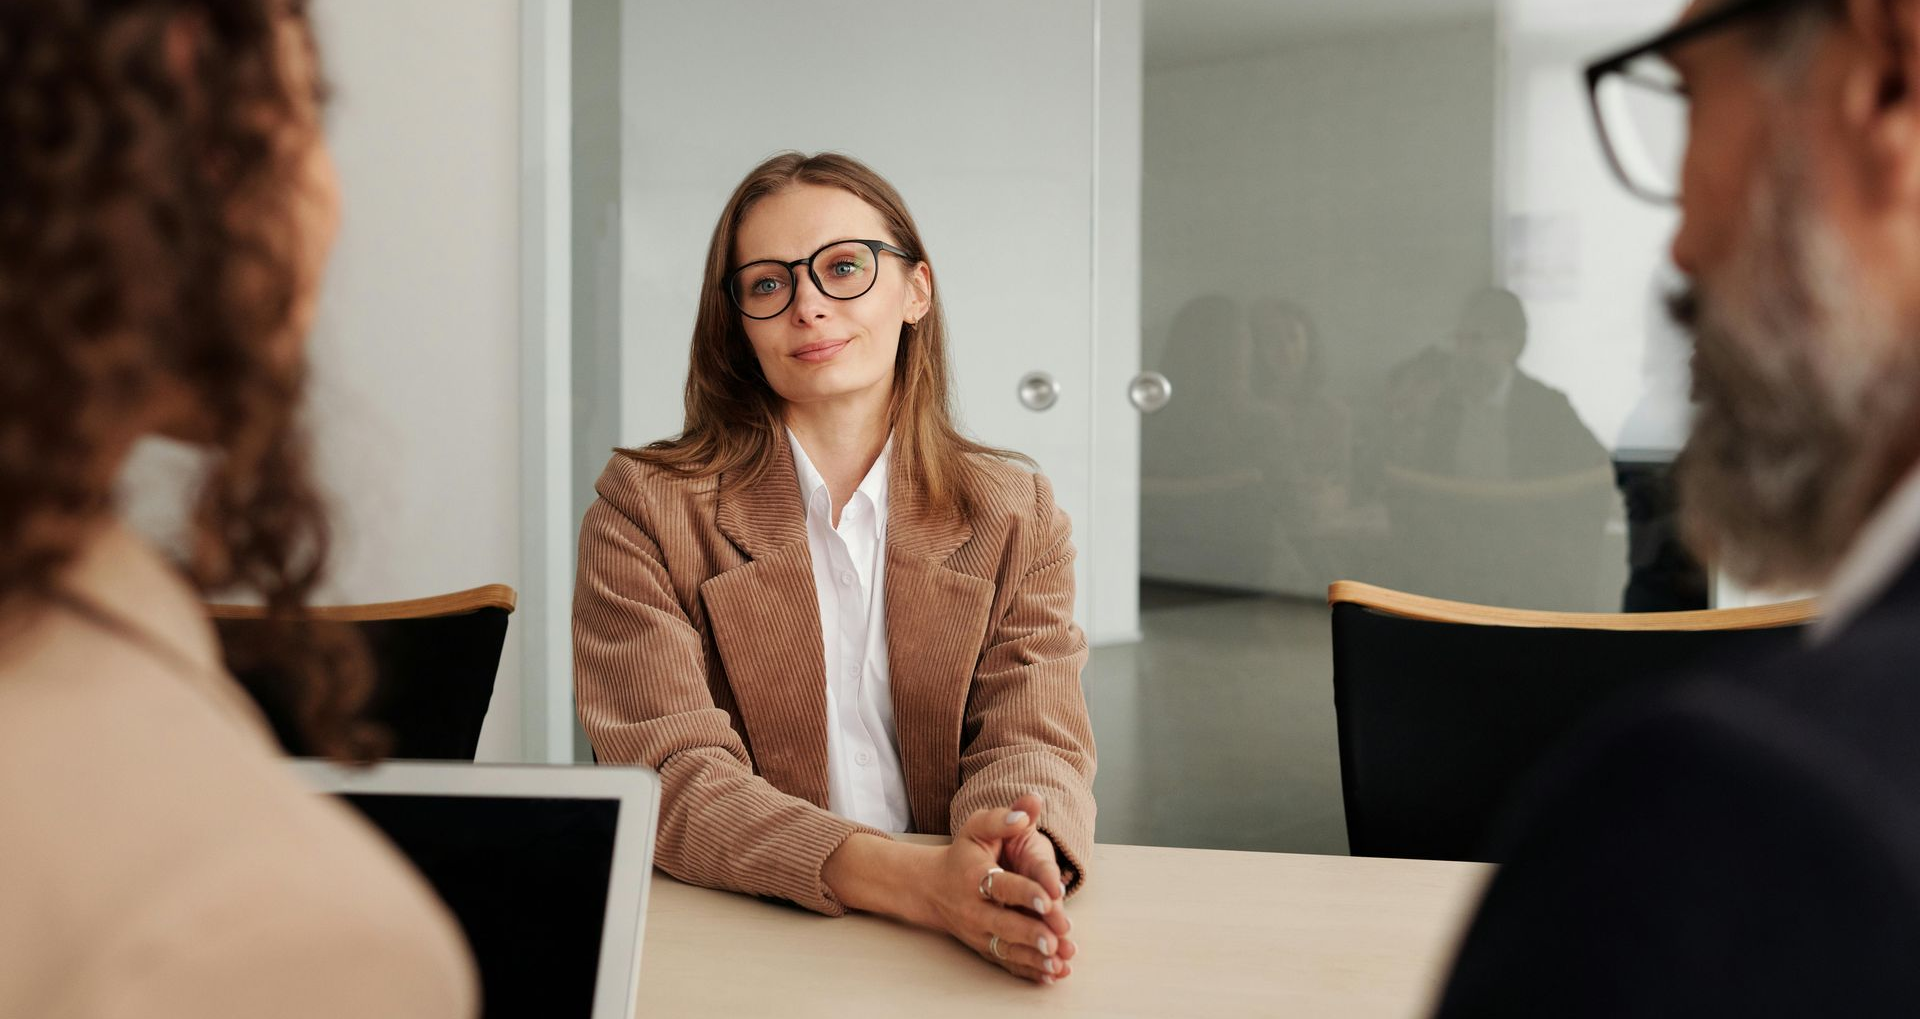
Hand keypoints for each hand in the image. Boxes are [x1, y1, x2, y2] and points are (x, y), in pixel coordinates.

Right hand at [925, 793, 1077, 983]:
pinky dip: (1028, 971)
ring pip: (1007, 949)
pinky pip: (1007, 962)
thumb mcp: (977, 828)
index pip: (1002, 885)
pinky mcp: (985, 946)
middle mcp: (974, 909)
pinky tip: (1051, 975)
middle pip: (1004, 924)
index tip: (1051, 896)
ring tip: (1060, 963)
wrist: (931, 887)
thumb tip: (1032, 803)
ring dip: (1034, 958)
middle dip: (1031, 933)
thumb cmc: (963, 854)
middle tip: (1056, 940)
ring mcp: (979, 931)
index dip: (1027, 891)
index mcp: (974, 876)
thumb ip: (1004, 817)